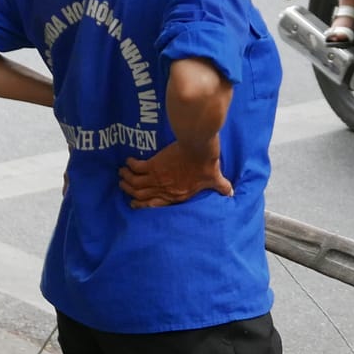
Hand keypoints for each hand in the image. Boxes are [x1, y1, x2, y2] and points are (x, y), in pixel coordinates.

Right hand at [119, 138, 233, 208]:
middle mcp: (165, 189)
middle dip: (131, 193)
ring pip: (136, 183)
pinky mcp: (154, 164)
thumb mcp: (215, 178)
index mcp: (178, 195)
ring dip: (127, 180)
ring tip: (122, 175)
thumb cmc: (207, 164)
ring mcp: (158, 177)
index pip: (157, 205)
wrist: (199, 148)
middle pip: (141, 195)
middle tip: (125, 188)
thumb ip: (221, 187)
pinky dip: (130, 165)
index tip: (136, 204)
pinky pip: (137, 168)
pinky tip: (128, 162)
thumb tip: (231, 193)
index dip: (144, 206)